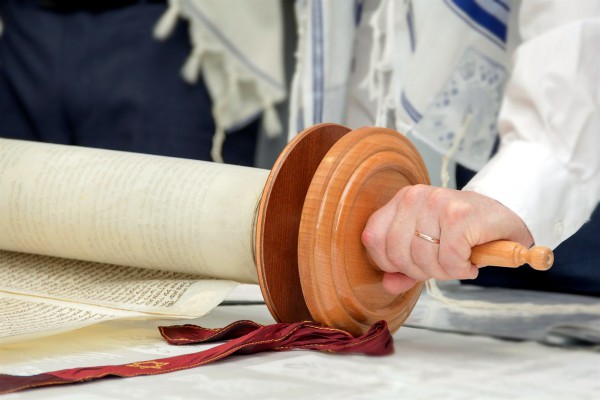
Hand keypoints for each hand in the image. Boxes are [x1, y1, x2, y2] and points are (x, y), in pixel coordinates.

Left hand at [361, 185, 533, 293]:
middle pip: (397, 253)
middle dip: (420, 271)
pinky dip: (461, 269)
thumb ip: (403, 267)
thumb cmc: (464, 232)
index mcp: (401, 201)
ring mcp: (437, 203)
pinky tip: (470, 262)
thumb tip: (388, 284)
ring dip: (444, 272)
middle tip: (442, 266)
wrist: (504, 217)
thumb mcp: (427, 247)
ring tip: (458, 263)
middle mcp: (415, 197)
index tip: (413, 265)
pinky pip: (449, 259)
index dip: (390, 263)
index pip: (373, 239)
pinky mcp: (460, 215)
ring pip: (422, 258)